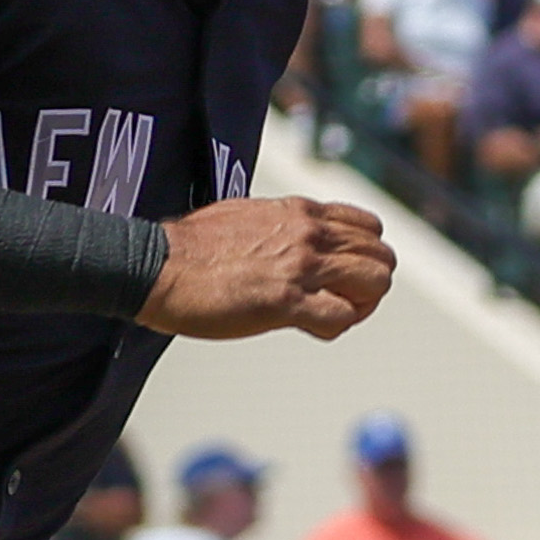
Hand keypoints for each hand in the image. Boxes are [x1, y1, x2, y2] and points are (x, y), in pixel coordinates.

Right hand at [137, 195, 394, 341]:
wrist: (159, 265)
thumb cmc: (190, 246)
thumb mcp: (247, 215)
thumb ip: (279, 225)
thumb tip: (287, 237)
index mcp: (300, 212)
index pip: (368, 226)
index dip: (365, 254)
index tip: (344, 274)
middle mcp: (308, 235)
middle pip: (380, 256)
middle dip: (370, 284)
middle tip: (344, 301)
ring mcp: (301, 267)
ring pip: (374, 283)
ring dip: (361, 305)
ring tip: (334, 315)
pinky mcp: (286, 302)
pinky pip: (341, 317)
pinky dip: (336, 327)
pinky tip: (312, 327)